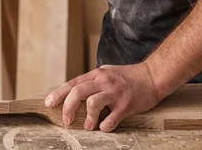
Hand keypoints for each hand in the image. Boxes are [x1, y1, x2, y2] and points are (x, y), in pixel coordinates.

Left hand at [45, 63, 160, 131]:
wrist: (152, 76)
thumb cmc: (127, 77)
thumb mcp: (106, 73)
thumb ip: (91, 82)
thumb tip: (73, 93)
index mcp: (96, 74)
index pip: (72, 83)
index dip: (58, 94)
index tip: (49, 104)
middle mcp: (104, 81)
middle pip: (78, 92)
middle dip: (68, 107)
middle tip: (65, 120)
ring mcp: (115, 93)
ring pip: (93, 103)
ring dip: (87, 118)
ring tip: (88, 126)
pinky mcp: (126, 105)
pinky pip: (111, 119)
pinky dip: (105, 126)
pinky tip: (104, 127)